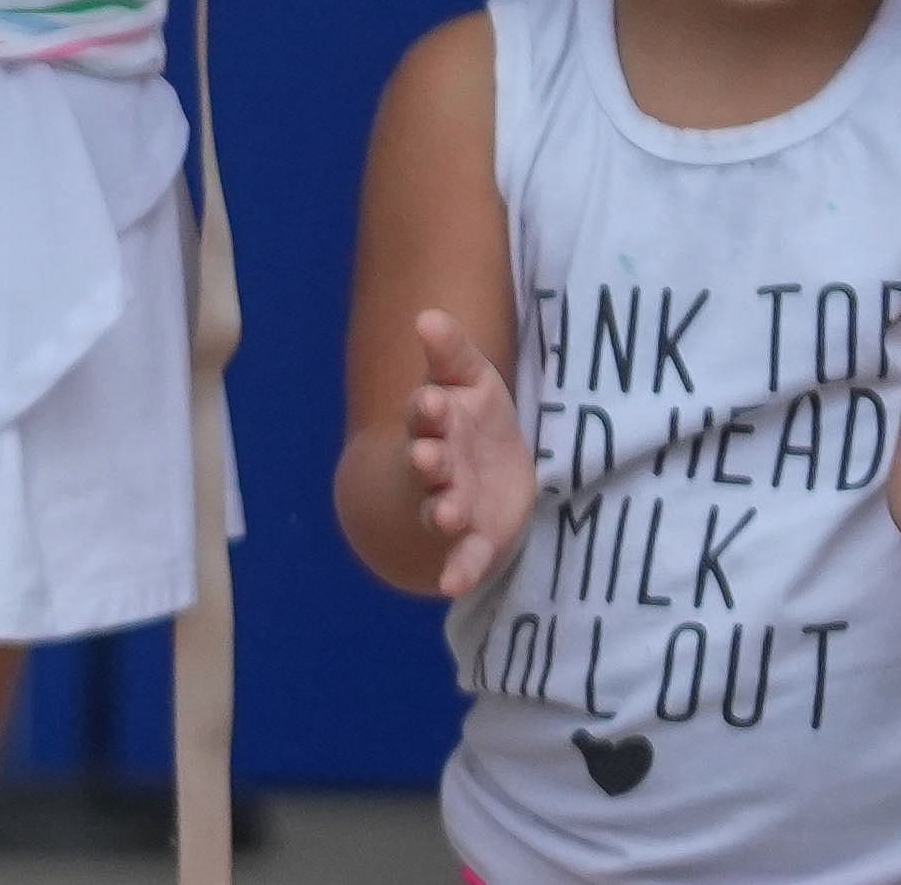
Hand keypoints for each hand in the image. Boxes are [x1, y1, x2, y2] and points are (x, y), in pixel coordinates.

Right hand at [400, 306, 538, 599]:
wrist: (471, 479)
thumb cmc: (470, 422)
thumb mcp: (469, 382)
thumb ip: (450, 353)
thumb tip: (427, 315)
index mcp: (435, 424)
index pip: (424, 413)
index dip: (427, 410)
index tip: (431, 401)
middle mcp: (436, 465)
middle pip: (426, 463)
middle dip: (427, 461)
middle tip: (427, 458)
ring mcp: (451, 503)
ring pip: (440, 509)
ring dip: (440, 511)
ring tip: (445, 514)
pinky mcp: (476, 540)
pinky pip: (465, 557)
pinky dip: (457, 569)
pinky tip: (451, 585)